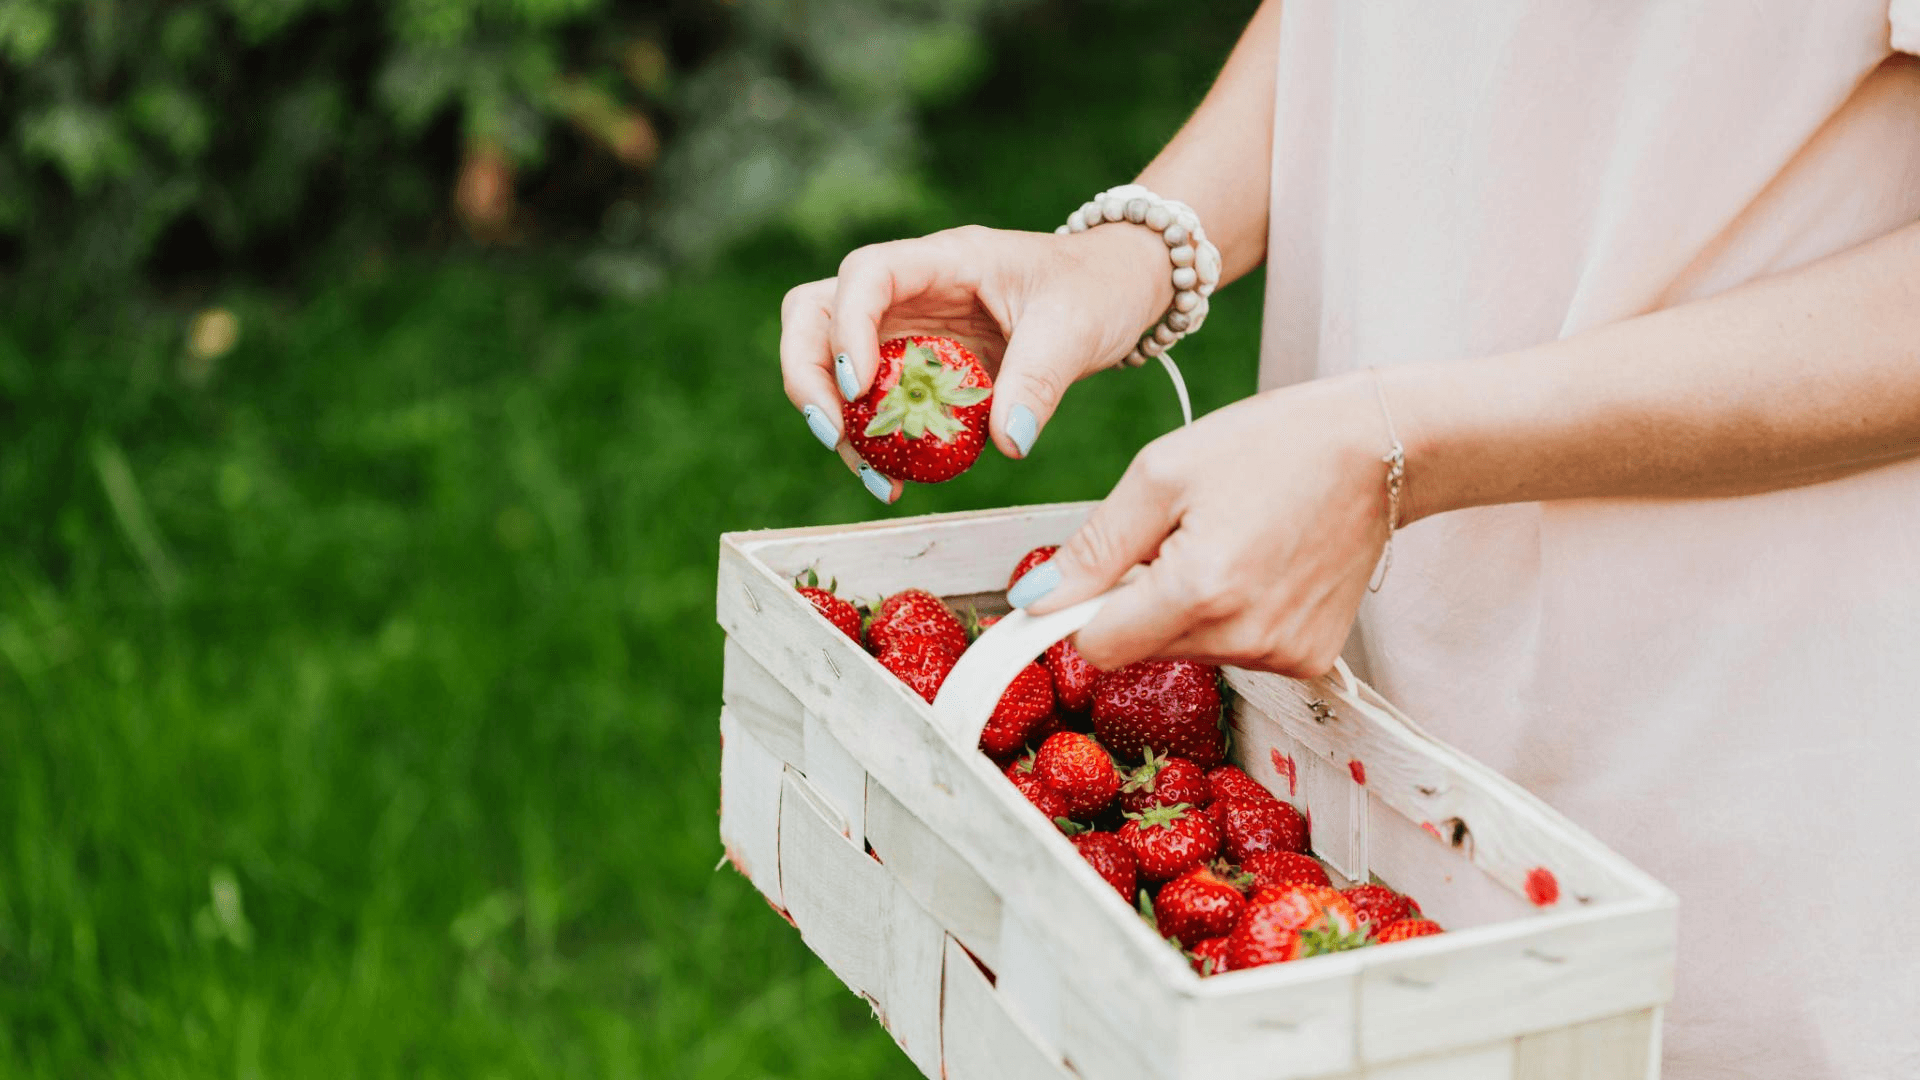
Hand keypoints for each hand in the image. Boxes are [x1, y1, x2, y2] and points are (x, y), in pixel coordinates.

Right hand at [779, 223, 1171, 501]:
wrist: (1119, 290)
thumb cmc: (1097, 288)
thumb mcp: (1076, 328)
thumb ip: (1040, 380)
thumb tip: (1008, 442)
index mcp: (945, 260)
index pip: (865, 275)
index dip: (846, 328)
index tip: (862, 387)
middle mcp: (911, 289)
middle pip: (815, 312)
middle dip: (808, 373)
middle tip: (834, 433)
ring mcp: (907, 327)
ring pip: (829, 359)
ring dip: (834, 417)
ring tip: (872, 474)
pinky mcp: (917, 366)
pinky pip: (874, 400)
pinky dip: (871, 439)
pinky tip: (897, 479)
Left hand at [1015, 374, 1391, 676]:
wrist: (1380, 447)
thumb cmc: (1270, 445)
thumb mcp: (1162, 474)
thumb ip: (1093, 548)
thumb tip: (1032, 603)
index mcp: (1200, 590)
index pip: (1097, 646)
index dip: (1082, 610)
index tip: (1093, 575)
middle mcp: (1244, 638)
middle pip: (1140, 649)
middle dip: (1137, 601)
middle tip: (1178, 537)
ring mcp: (1283, 656)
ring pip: (1186, 652)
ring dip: (1185, 608)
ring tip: (1228, 543)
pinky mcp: (1309, 660)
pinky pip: (1234, 652)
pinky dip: (1231, 617)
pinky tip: (1260, 567)